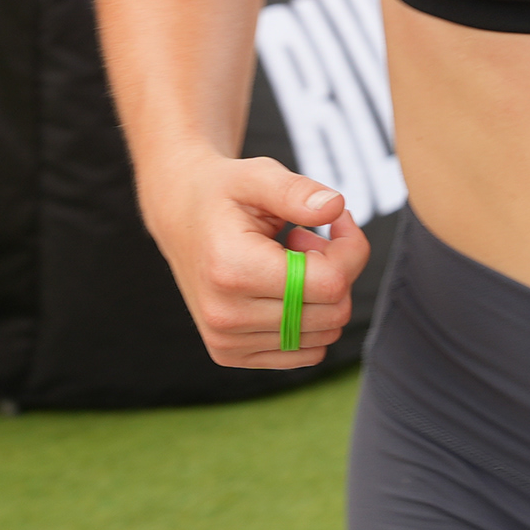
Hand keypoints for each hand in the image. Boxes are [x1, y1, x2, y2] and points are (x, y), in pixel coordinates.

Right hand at [144, 153, 367, 368]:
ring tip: (291, 260)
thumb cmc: (222, 192)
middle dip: (338, 270)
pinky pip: (306, 353)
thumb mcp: (256, 174)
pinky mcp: (231, 354)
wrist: (179, 216)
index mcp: (231, 269)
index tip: (339, 222)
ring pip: (325, 335)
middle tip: (308, 238)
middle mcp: (225, 316)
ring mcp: (226, 341)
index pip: (330, 282)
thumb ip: (297, 190)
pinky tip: (285, 288)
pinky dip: (309, 320)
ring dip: (322, 296)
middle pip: (333, 312)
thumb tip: (336, 208)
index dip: (351, 249)